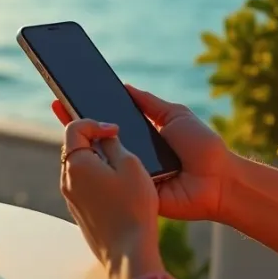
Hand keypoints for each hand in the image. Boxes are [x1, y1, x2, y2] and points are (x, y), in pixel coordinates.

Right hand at [52, 84, 231, 221]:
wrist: (220, 182)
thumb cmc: (204, 148)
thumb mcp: (176, 116)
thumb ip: (150, 103)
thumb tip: (124, 86)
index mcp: (141, 137)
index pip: (108, 122)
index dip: (89, 111)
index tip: (68, 96)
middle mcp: (132, 155)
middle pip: (99, 140)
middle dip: (79, 125)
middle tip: (57, 105)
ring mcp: (130, 175)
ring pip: (102, 160)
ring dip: (87, 146)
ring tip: (68, 125)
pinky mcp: (132, 192)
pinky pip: (113, 180)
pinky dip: (101, 170)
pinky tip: (85, 155)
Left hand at [59, 119, 163, 278]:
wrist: (128, 251)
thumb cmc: (133, 207)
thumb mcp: (130, 165)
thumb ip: (114, 145)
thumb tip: (104, 137)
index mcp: (76, 164)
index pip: (74, 128)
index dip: (95, 123)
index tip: (114, 131)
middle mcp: (66, 180)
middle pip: (73, 147)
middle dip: (93, 140)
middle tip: (116, 143)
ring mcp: (70, 198)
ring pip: (78, 167)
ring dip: (95, 159)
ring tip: (120, 165)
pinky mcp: (78, 211)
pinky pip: (82, 185)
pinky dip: (95, 178)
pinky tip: (117, 187)